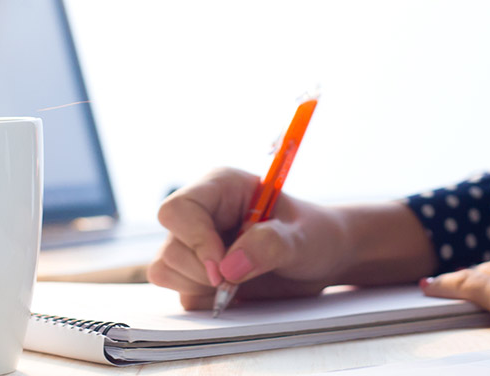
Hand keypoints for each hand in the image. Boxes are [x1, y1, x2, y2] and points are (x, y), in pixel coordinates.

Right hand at [148, 167, 348, 309]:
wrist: (324, 258)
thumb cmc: (315, 235)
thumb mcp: (303, 237)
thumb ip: (271, 244)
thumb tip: (228, 267)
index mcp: (221, 188)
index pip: (179, 209)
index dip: (194, 240)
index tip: (221, 269)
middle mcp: (202, 214)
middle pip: (170, 246)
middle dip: (201, 271)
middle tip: (237, 280)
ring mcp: (196, 244)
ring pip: (166, 269)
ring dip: (200, 286)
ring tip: (239, 284)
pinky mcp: (197, 273)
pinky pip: (181, 293)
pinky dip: (205, 301)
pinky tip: (236, 294)